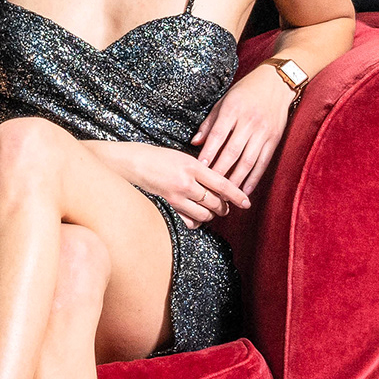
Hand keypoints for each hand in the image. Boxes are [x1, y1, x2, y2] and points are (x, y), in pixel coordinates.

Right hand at [94, 141, 257, 225]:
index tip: (247, 203)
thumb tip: (220, 184)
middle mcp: (186, 182)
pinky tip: (195, 215)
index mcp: (192, 165)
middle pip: (216, 203)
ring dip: (211, 215)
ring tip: (211, 210)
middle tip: (225, 206)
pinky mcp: (168, 206)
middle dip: (224, 207)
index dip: (237, 195)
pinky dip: (196, 221)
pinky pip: (189, 221)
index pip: (222, 184)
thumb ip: (201, 170)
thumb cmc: (158, 157)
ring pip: (205, 214)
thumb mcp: (182, 157)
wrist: (132, 163)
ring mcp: (176, 196)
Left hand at [191, 67, 300, 198]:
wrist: (276, 83)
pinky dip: (254, 178)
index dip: (209, 152)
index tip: (200, 168)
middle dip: (220, 171)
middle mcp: (249, 122)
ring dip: (236, 179)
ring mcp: (263, 132)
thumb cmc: (245, 91)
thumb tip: (195, 142)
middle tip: (210, 187)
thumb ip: (209, 123)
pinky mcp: (274, 139)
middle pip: (232, 151)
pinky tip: (245, 190)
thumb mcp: (224, 101)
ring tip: (226, 194)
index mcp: (233, 110)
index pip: (218, 135)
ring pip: (248, 160)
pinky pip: (263, 162)